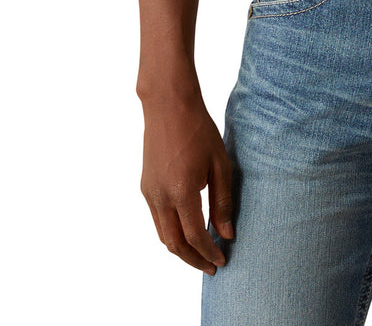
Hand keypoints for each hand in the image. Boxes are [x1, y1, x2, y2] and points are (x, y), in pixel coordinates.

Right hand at [140, 96, 235, 275]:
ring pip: (162, 234)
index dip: (209, 252)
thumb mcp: (219, 164)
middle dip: (193, 260)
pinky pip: (157, 219)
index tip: (222, 260)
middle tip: (211, 266)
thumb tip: (226, 233)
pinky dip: (171, 232)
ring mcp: (149, 192)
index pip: (195, 236)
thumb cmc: (199, 130)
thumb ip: (222, 201)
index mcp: (181, 192)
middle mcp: (160, 197)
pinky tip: (187, 230)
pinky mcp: (145, 186)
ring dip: (181, 249)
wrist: (168, 105)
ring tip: (200, 253)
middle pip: (174, 244)